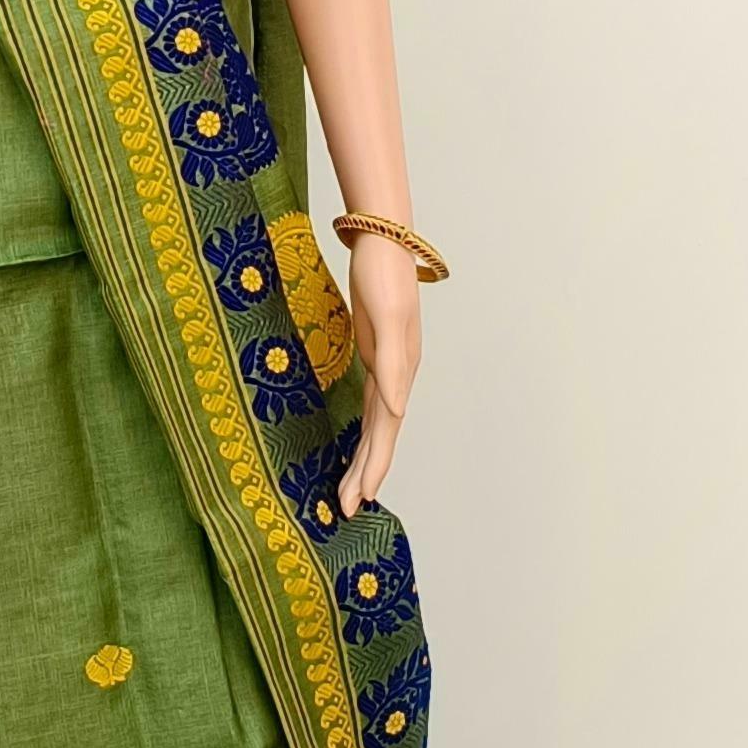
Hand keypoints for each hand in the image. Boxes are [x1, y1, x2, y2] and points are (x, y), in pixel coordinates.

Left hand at [335, 228, 422, 514]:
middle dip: (366, 472)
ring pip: (376, 424)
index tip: (361, 498)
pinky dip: (363, 431)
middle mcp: (396, 375)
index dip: (375, 466)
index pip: (386, 430)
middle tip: (347, 508)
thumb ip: (392, 364)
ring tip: (351, 490)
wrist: (381, 239)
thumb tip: (396, 410)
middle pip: (381, 435)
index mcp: (400, 371)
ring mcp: (386, 366)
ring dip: (364, 458)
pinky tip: (357, 444)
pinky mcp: (373, 354)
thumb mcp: (385, 318)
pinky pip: (369, 406)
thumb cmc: (382, 275)